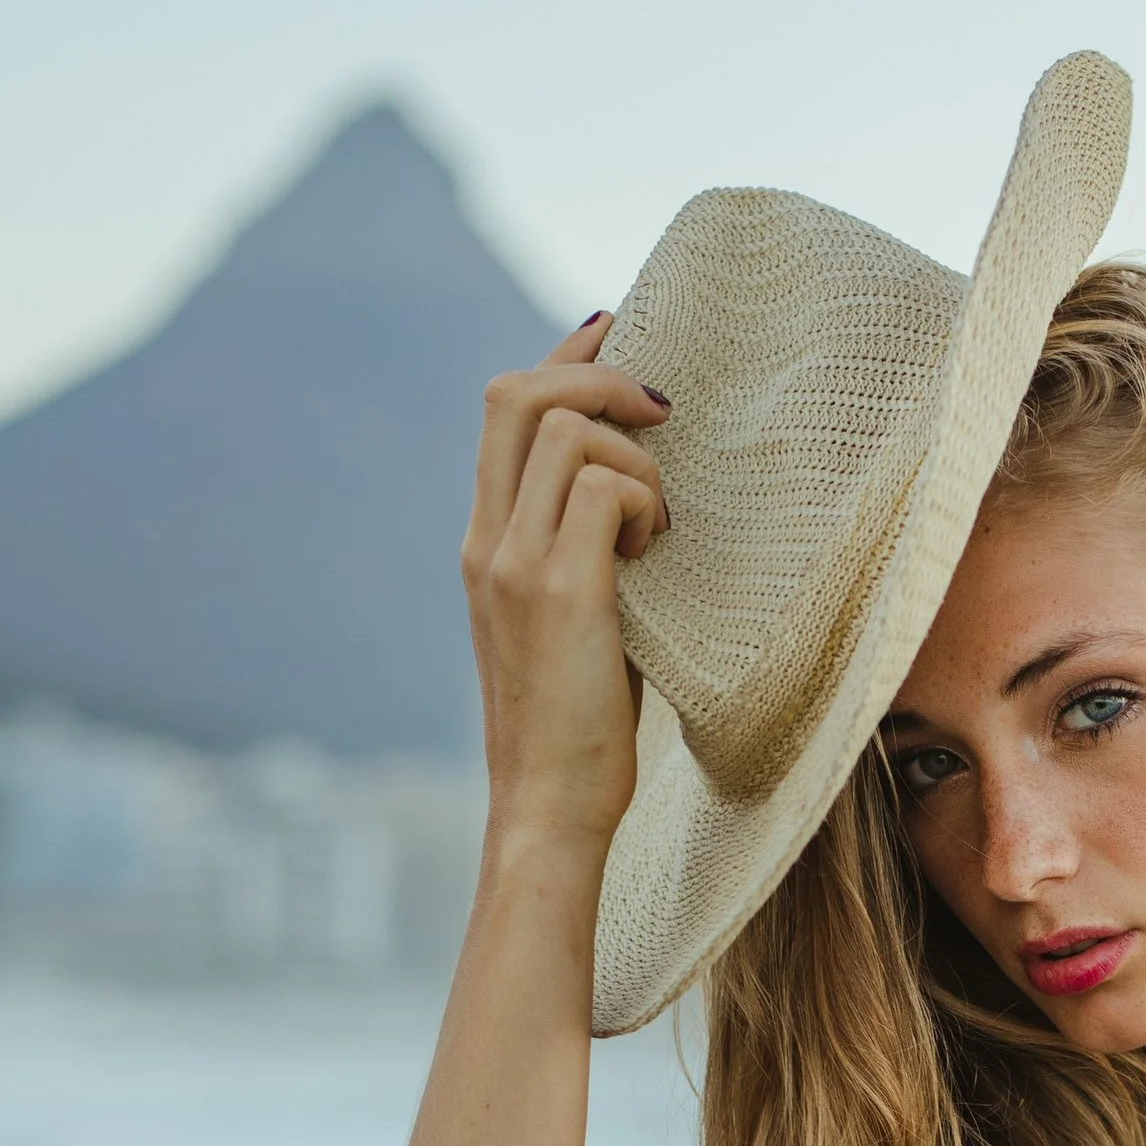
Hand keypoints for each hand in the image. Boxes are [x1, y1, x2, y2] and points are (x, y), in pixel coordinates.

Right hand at [462, 313, 670, 861]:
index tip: (616, 338)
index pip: (505, 412)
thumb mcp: (573, 627)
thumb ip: (584, 560)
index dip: (563, 362)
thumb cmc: (575, 733)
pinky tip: (659, 556)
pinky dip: (646, 503)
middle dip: (598, 376)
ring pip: (569, 432)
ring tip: (660, 528)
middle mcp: (487, 541)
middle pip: (515, 393)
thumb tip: (640, 513)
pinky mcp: (556, 589)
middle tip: (661, 407)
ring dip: (636, 459)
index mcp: (484, 544)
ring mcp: (514, 562)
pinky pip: (606, 487)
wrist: (547, 808)